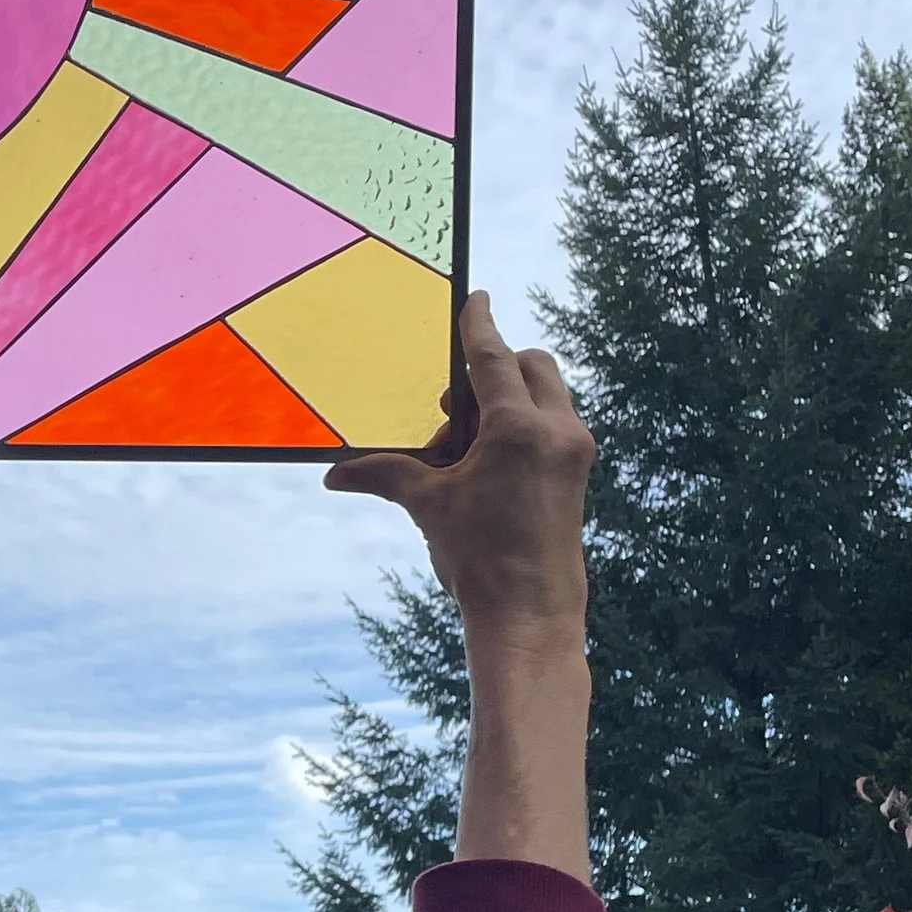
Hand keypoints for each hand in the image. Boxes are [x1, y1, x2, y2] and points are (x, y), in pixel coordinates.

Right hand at [322, 290, 593, 655]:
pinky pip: (554, 423)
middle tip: (452, 408)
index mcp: (518, 428)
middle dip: (493, 368)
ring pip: (547, 393)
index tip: (477, 297)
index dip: (478, 323)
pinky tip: (489, 464)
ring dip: (508, 398)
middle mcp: (556, 431)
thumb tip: (333, 474)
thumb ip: (383, 473)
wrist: (530, 614)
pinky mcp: (579, 473)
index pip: (494, 356)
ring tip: (464, 448)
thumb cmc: (479, 558)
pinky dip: (525, 423)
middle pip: (531, 365)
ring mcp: (574, 452)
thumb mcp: (427, 504)